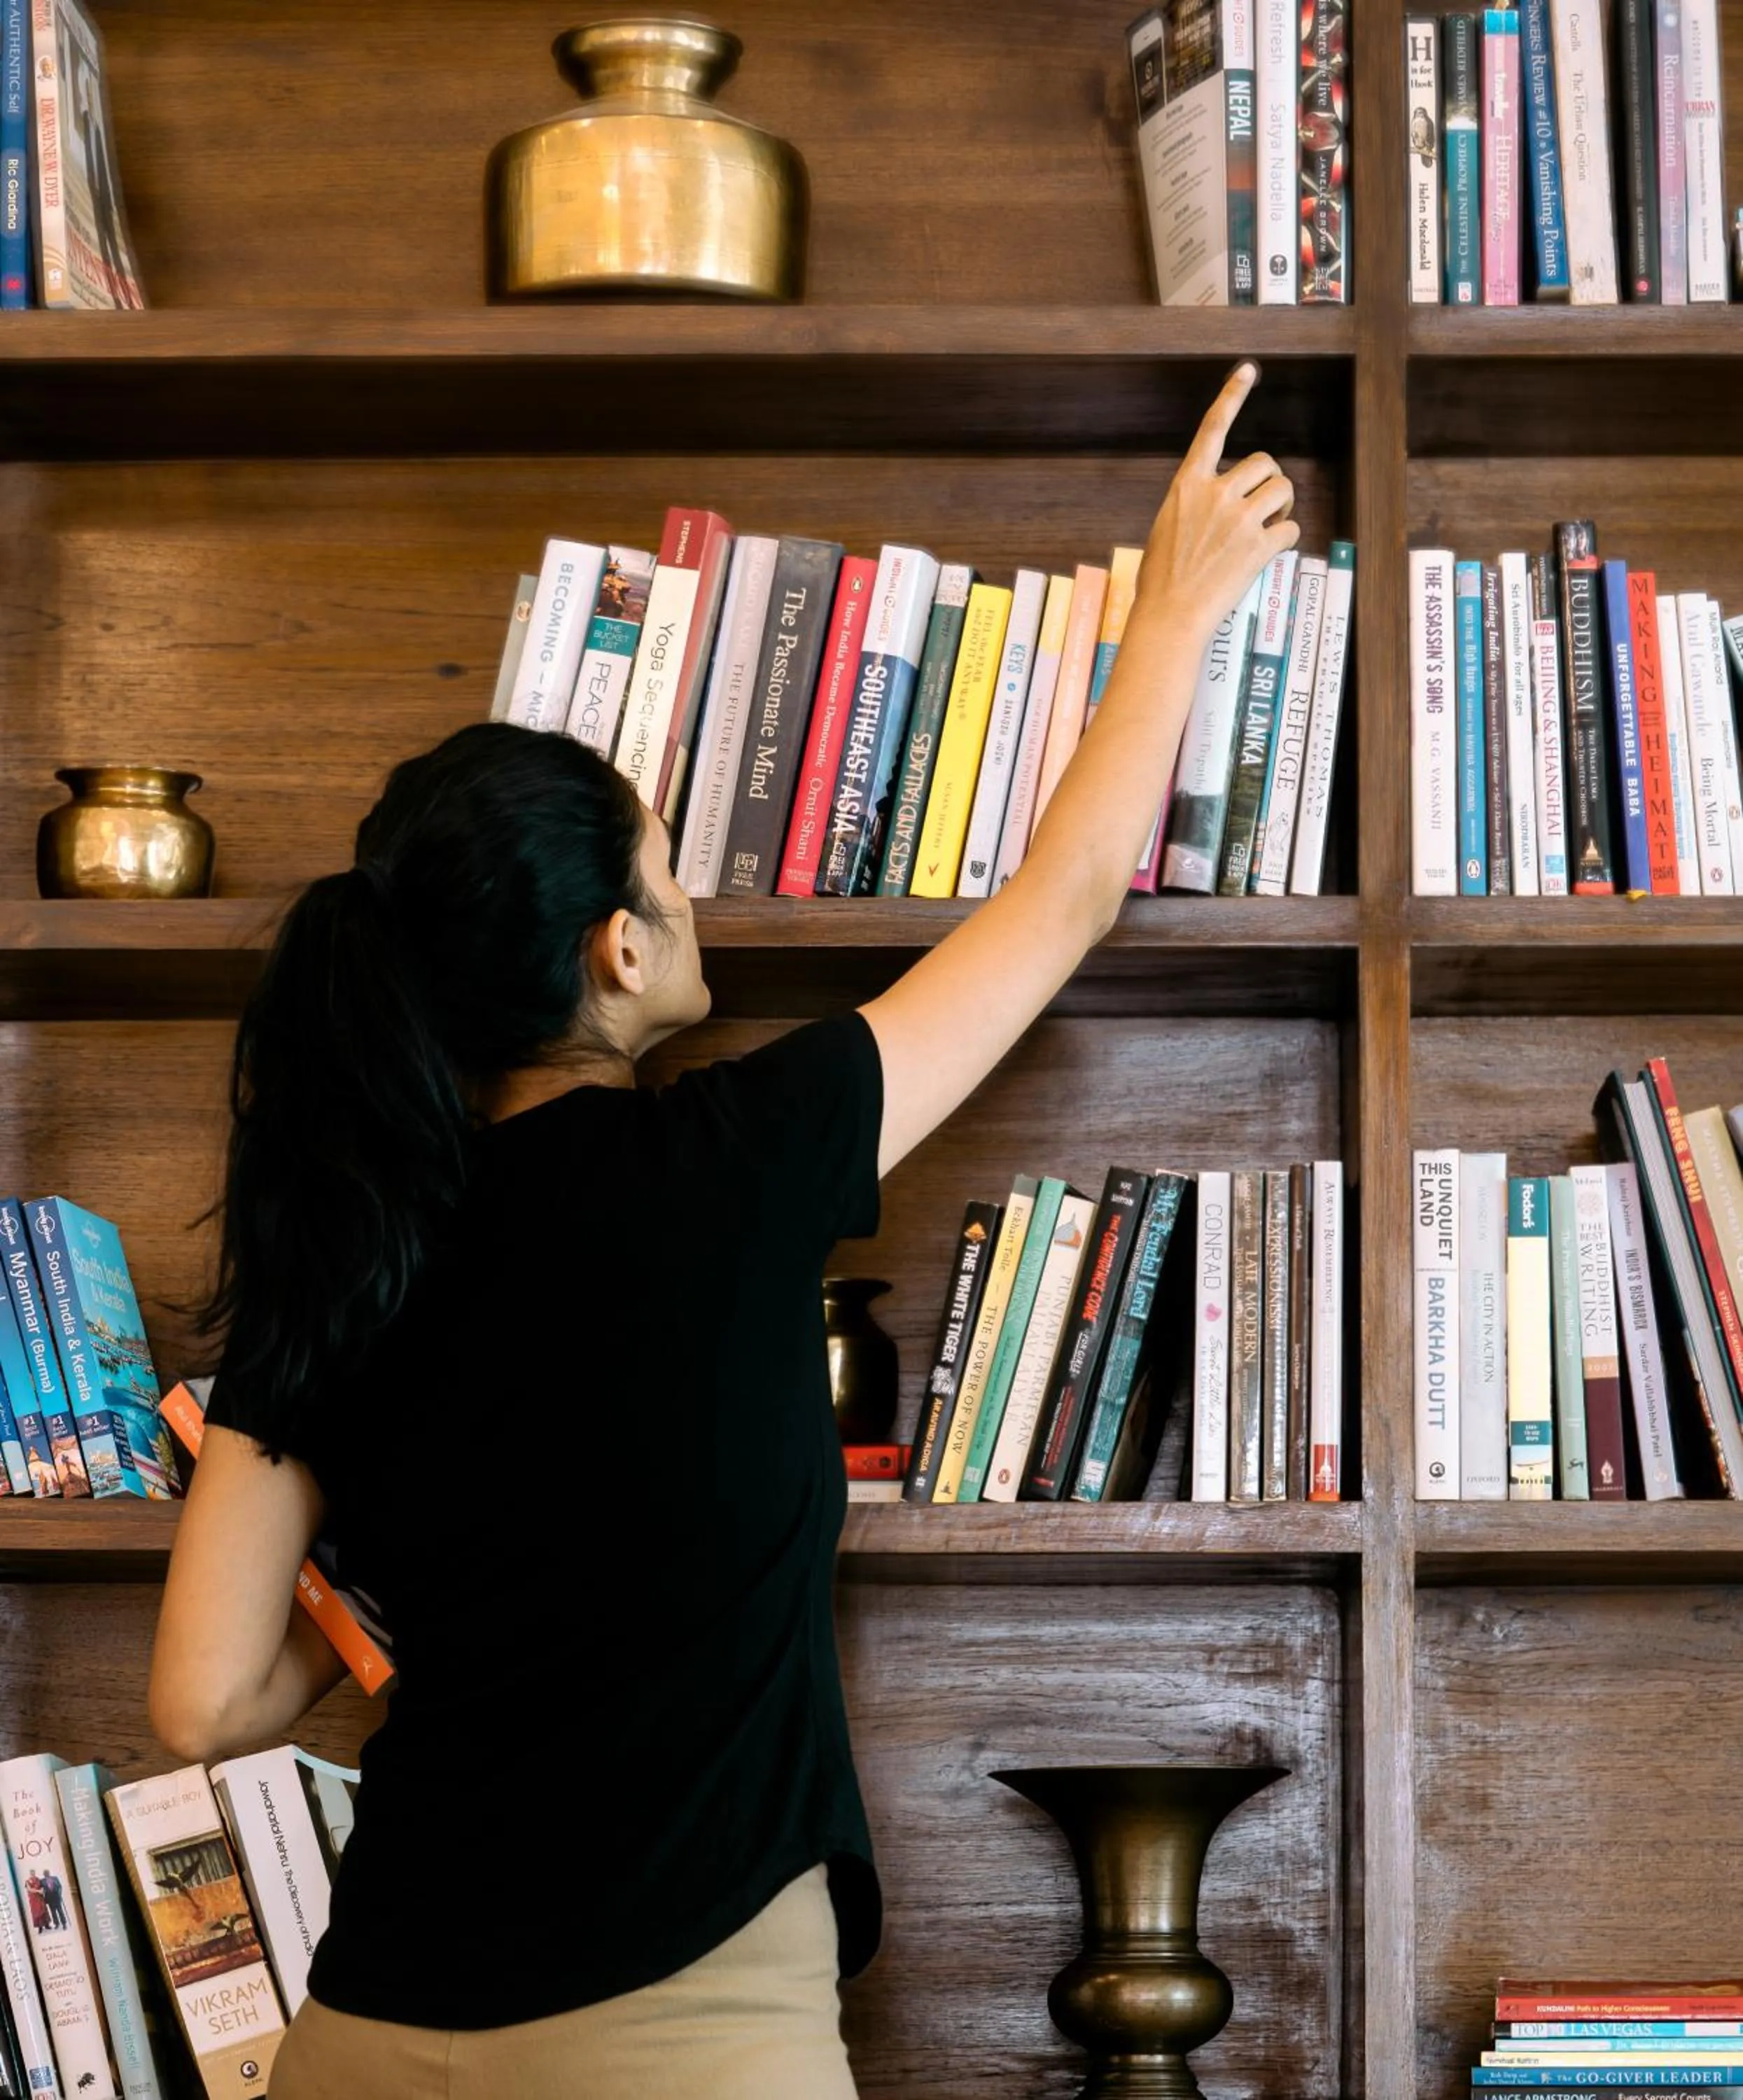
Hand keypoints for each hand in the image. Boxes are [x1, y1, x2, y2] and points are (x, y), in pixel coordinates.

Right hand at [1132, 363, 1299, 648]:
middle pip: (1264, 463)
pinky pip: (1290, 529)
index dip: (1232, 396)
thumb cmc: (1161, 580)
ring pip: (1282, 489)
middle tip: (1264, 506)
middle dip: (1270, 481)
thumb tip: (1217, 505)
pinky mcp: (1258, 546)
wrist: (1169, 616)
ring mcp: (1238, 519)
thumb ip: (1195, 505)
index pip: (1212, 429)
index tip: (1248, 371)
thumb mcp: (1167, 528)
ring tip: (1269, 526)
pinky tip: (1270, 551)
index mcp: (1187, 485)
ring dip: (1282, 506)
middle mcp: (1215, 494)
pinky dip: (1286, 538)